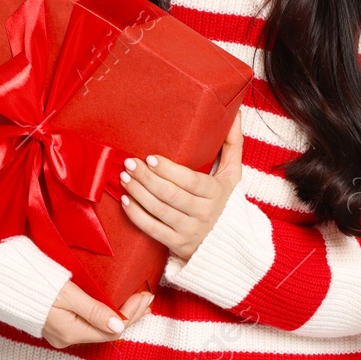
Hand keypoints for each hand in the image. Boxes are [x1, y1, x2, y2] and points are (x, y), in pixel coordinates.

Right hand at [41, 280, 152, 348]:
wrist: (1, 278)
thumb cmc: (33, 282)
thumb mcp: (67, 294)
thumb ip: (93, 310)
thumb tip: (119, 326)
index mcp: (70, 332)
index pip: (111, 330)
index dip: (132, 315)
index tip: (145, 296)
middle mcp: (66, 337)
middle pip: (106, 331)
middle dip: (130, 316)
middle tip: (147, 299)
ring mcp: (59, 331)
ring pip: (98, 328)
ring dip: (118, 315)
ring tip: (136, 304)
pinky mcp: (55, 322)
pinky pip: (88, 323)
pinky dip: (104, 314)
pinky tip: (112, 306)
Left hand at [119, 111, 243, 260]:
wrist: (227, 244)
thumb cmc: (225, 201)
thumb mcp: (233, 175)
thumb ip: (233, 144)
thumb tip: (235, 114)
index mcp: (216, 193)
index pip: (191, 182)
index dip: (170, 170)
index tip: (151, 158)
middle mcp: (204, 214)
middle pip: (171, 195)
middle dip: (147, 178)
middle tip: (130, 163)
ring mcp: (190, 231)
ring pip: (159, 211)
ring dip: (138, 193)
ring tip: (125, 177)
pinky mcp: (177, 244)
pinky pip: (153, 230)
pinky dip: (137, 215)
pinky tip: (126, 200)